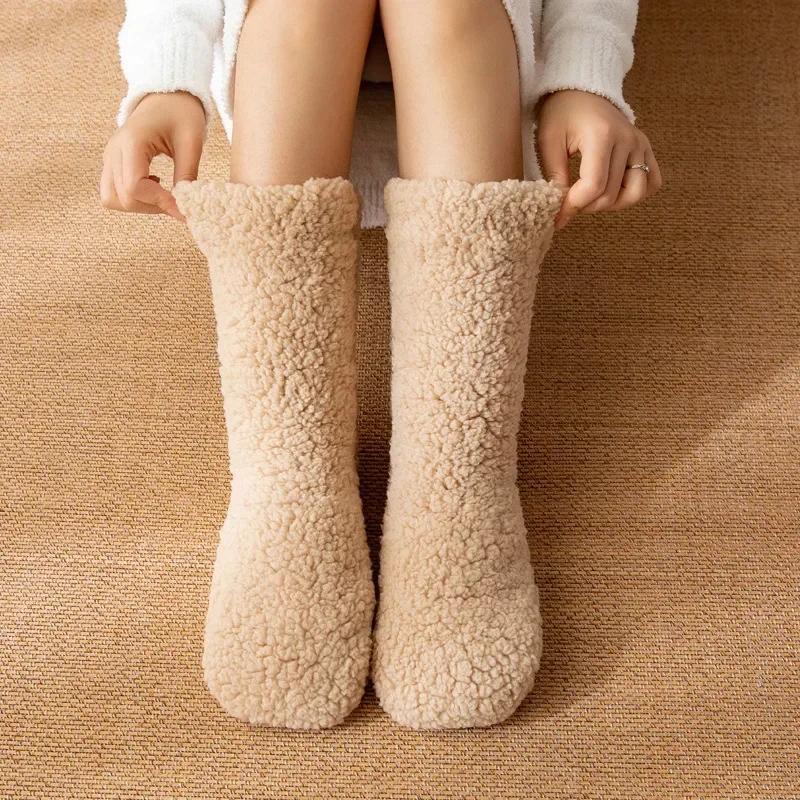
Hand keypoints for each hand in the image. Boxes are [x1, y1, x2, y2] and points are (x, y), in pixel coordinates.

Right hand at [100, 91, 204, 220]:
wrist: (167, 94)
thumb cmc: (181, 112)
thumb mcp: (191, 142)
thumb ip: (187, 175)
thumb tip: (186, 207)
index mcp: (132, 141)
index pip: (134, 187)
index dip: (160, 203)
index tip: (183, 206)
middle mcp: (114, 150)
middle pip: (122, 198)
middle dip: (152, 207)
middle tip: (176, 201)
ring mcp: (109, 157)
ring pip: (111, 199)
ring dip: (139, 206)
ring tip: (163, 194)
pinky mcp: (112, 162)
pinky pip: (113, 192)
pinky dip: (132, 198)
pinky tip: (154, 186)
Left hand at [536, 89, 662, 230]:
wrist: (582, 90)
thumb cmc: (562, 113)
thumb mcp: (549, 141)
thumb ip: (554, 177)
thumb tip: (560, 213)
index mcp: (602, 135)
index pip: (594, 186)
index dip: (574, 206)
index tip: (558, 215)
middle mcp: (627, 140)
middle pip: (611, 194)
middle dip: (586, 207)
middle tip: (569, 204)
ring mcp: (640, 145)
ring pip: (634, 194)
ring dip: (610, 205)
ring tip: (590, 197)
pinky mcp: (646, 149)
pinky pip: (652, 182)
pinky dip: (634, 194)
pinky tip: (613, 191)